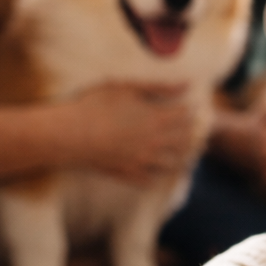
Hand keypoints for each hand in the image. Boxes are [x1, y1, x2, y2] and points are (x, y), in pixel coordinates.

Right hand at [61, 81, 193, 185]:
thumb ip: (160, 87)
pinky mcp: (128, 173)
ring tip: (185, 155)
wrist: (69, 134)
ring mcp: (142, 161)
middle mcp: (154, 142)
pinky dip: (157, 177)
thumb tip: (187, 84)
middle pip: (184, 142)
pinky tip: (157, 173)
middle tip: (196, 133)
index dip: (191, 113)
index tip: (192, 110)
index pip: (185, 117)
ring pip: (172, 165)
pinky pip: (150, 181)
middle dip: (192, 136)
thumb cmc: (95, 105)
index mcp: (156, 119)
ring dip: (181, 159)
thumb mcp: (127, 88)